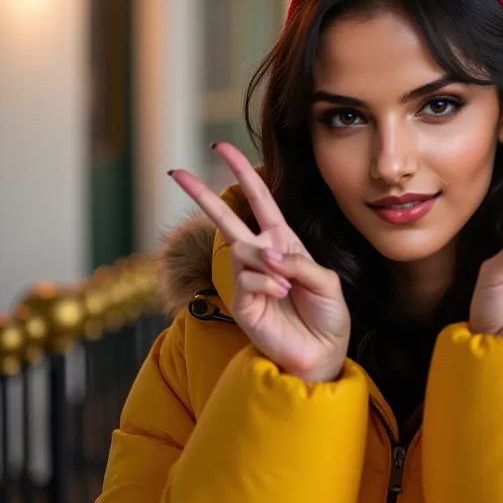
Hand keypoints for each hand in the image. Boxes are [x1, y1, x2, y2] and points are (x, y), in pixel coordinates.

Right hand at [170, 144, 349, 382]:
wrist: (324, 354)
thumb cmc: (328, 316)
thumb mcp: (326, 282)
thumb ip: (300, 263)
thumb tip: (266, 253)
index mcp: (283, 242)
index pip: (259, 200)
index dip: (242, 173)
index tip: (220, 148)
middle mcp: (261, 256)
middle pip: (226, 219)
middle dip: (200, 195)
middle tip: (174, 171)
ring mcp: (248, 280)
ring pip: (241, 250)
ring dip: (265, 262)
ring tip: (286, 285)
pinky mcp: (242, 303)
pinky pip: (246, 279)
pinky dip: (266, 282)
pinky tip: (281, 294)